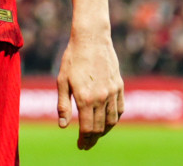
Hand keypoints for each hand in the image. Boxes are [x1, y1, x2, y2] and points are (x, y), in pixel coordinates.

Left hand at [56, 30, 124, 149]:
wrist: (91, 38)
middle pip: (100, 128)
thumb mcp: (62, 81)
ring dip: (104, 131)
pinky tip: (108, 120)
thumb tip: (63, 126)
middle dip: (93, 139)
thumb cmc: (72, 58)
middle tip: (86, 144)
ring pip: (112, 121)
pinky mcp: (119, 85)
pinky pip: (120, 108)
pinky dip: (114, 118)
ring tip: (96, 134)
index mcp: (85, 98)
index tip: (80, 145)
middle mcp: (101, 98)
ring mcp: (113, 92)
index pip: (87, 129)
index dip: (84, 140)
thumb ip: (63, 105)